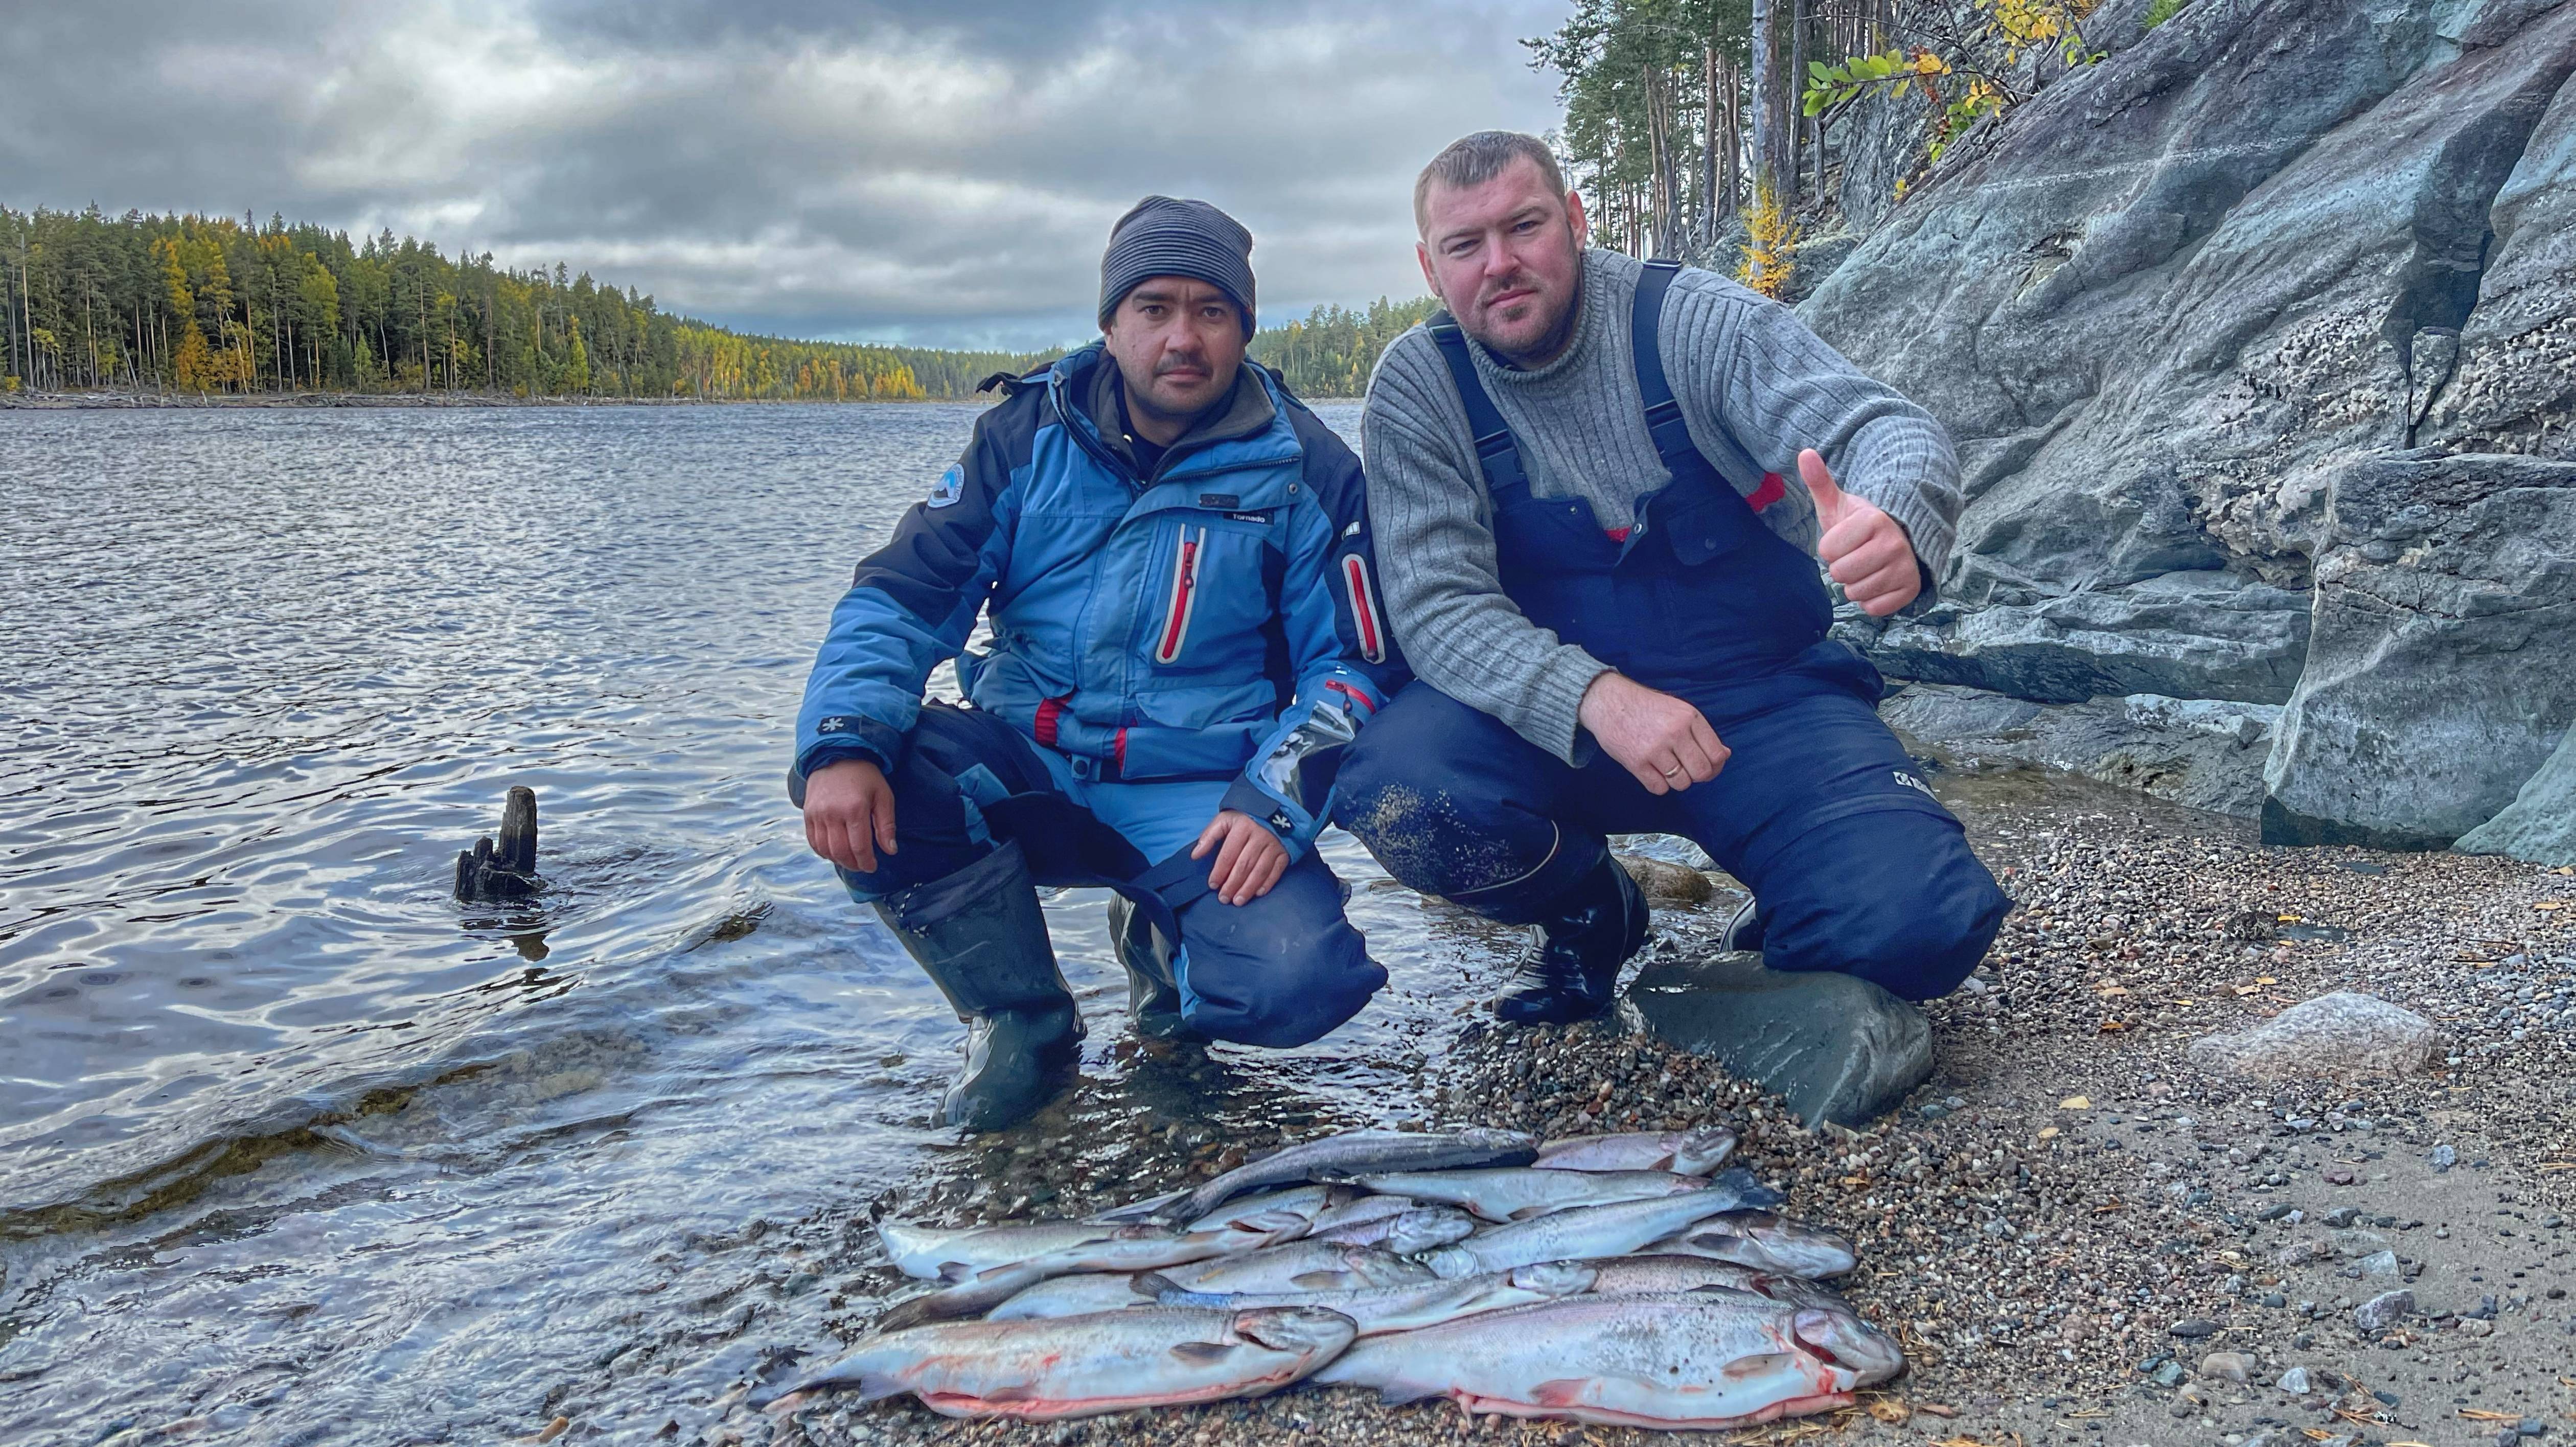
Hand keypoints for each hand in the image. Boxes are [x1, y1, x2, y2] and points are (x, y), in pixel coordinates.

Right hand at [803, 758, 897, 872]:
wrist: (837, 754)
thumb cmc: (865, 775)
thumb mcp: (883, 795)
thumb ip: (886, 825)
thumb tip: (891, 851)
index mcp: (855, 809)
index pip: (859, 847)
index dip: (866, 862)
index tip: (872, 867)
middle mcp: (833, 814)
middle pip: (841, 851)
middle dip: (853, 864)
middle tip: (862, 866)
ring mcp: (817, 814)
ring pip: (825, 849)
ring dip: (838, 860)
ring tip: (849, 861)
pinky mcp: (807, 813)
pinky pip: (812, 840)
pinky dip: (822, 851)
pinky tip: (833, 852)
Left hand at [1192, 809, 1288, 905]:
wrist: (1274, 812)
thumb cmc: (1245, 818)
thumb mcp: (1225, 819)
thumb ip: (1209, 836)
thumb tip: (1195, 855)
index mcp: (1243, 827)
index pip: (1229, 854)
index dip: (1220, 871)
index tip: (1213, 885)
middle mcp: (1260, 837)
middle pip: (1244, 865)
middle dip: (1233, 884)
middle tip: (1224, 898)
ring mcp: (1274, 846)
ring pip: (1260, 870)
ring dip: (1248, 888)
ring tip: (1238, 901)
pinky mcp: (1284, 853)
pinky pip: (1276, 871)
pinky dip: (1268, 883)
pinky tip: (1258, 893)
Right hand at [1577, 671, 1729, 794]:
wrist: (1608, 702)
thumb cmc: (1646, 707)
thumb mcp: (1679, 710)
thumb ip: (1701, 733)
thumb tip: (1724, 755)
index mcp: (1689, 717)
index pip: (1716, 754)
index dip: (1715, 767)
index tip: (1707, 767)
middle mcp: (1675, 733)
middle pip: (1701, 772)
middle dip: (1697, 776)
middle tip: (1686, 770)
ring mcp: (1655, 749)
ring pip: (1681, 783)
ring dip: (1677, 781)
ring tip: (1667, 768)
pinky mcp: (1636, 762)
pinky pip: (1659, 788)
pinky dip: (1659, 785)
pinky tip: (1653, 771)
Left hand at [1800, 448, 1921, 616]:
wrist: (1899, 540)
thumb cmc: (1859, 526)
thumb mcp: (1838, 504)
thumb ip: (1820, 481)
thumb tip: (1804, 453)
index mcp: (1875, 520)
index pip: (1827, 551)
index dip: (1830, 548)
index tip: (1846, 538)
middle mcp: (1895, 544)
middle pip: (1840, 574)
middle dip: (1841, 567)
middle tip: (1856, 555)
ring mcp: (1906, 569)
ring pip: (1855, 592)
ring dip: (1855, 584)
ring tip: (1868, 566)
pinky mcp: (1911, 590)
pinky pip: (1873, 608)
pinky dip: (1871, 600)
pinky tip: (1878, 581)